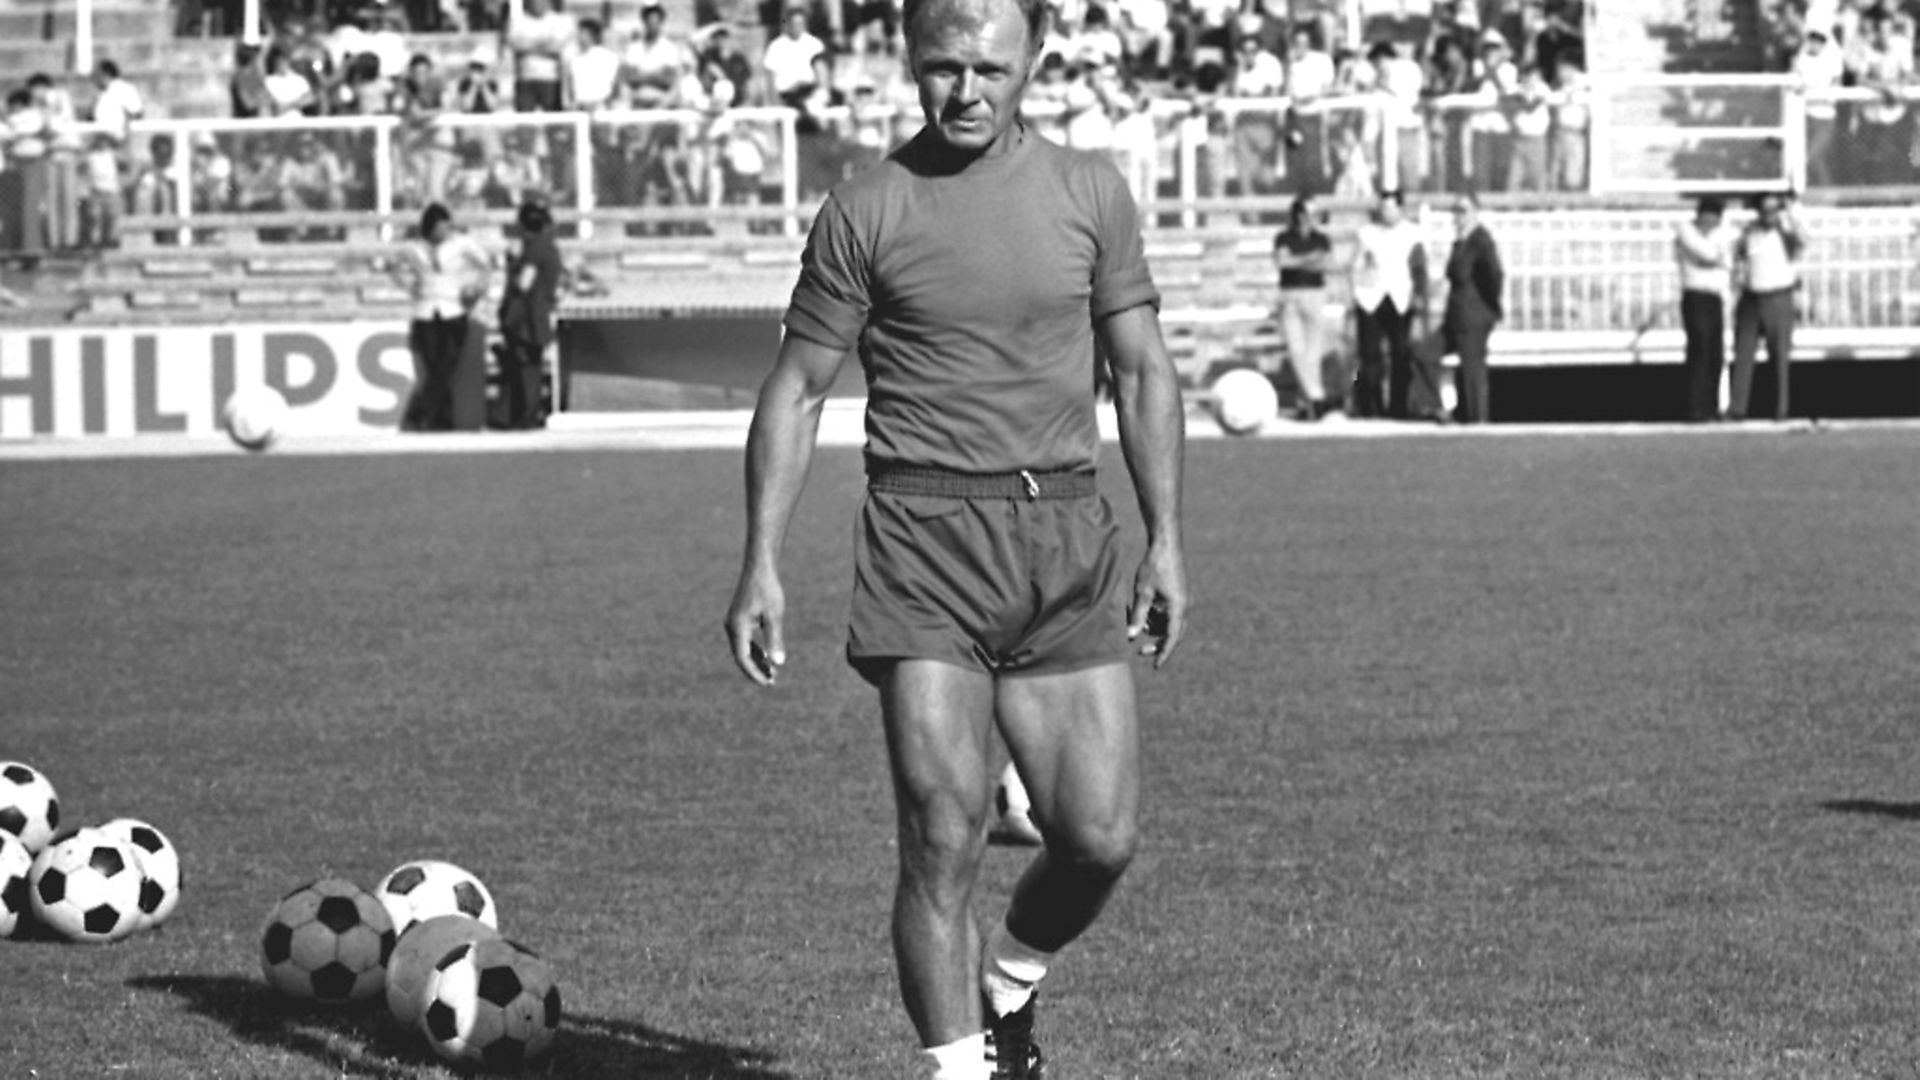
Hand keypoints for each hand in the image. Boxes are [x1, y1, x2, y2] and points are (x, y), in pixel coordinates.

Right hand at [725, 564, 785, 685]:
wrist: (759, 567)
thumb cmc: (768, 590)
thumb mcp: (774, 616)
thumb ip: (775, 639)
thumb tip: (778, 663)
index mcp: (737, 627)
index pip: (743, 658)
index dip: (754, 673)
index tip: (768, 683)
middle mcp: (731, 626)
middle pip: (741, 656)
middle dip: (756, 670)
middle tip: (772, 682)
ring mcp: (733, 622)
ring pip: (742, 649)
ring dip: (756, 661)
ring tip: (771, 673)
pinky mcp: (738, 618)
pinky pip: (744, 640)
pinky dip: (754, 650)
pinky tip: (765, 656)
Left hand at [1126, 545, 1187, 668]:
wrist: (1166, 543)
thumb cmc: (1154, 566)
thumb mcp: (1142, 592)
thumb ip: (1139, 615)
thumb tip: (1131, 636)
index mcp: (1178, 608)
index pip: (1172, 638)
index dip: (1164, 653)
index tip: (1156, 666)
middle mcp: (1184, 606)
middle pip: (1173, 634)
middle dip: (1158, 644)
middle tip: (1140, 651)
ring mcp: (1182, 600)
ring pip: (1170, 624)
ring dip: (1155, 629)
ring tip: (1135, 627)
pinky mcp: (1178, 594)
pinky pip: (1169, 614)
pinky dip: (1156, 618)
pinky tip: (1142, 614)